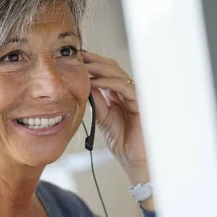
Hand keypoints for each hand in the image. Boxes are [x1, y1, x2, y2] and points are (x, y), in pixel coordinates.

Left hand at [82, 51, 148, 182]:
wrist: (135, 160)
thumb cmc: (123, 143)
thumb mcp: (104, 119)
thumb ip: (97, 102)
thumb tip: (86, 85)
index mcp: (118, 96)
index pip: (107, 74)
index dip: (93, 65)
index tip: (76, 60)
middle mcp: (128, 93)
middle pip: (113, 69)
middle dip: (95, 61)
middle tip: (79, 56)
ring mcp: (135, 96)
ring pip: (118, 74)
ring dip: (99, 68)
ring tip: (83, 66)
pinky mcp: (140, 103)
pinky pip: (124, 87)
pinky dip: (108, 83)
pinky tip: (93, 82)